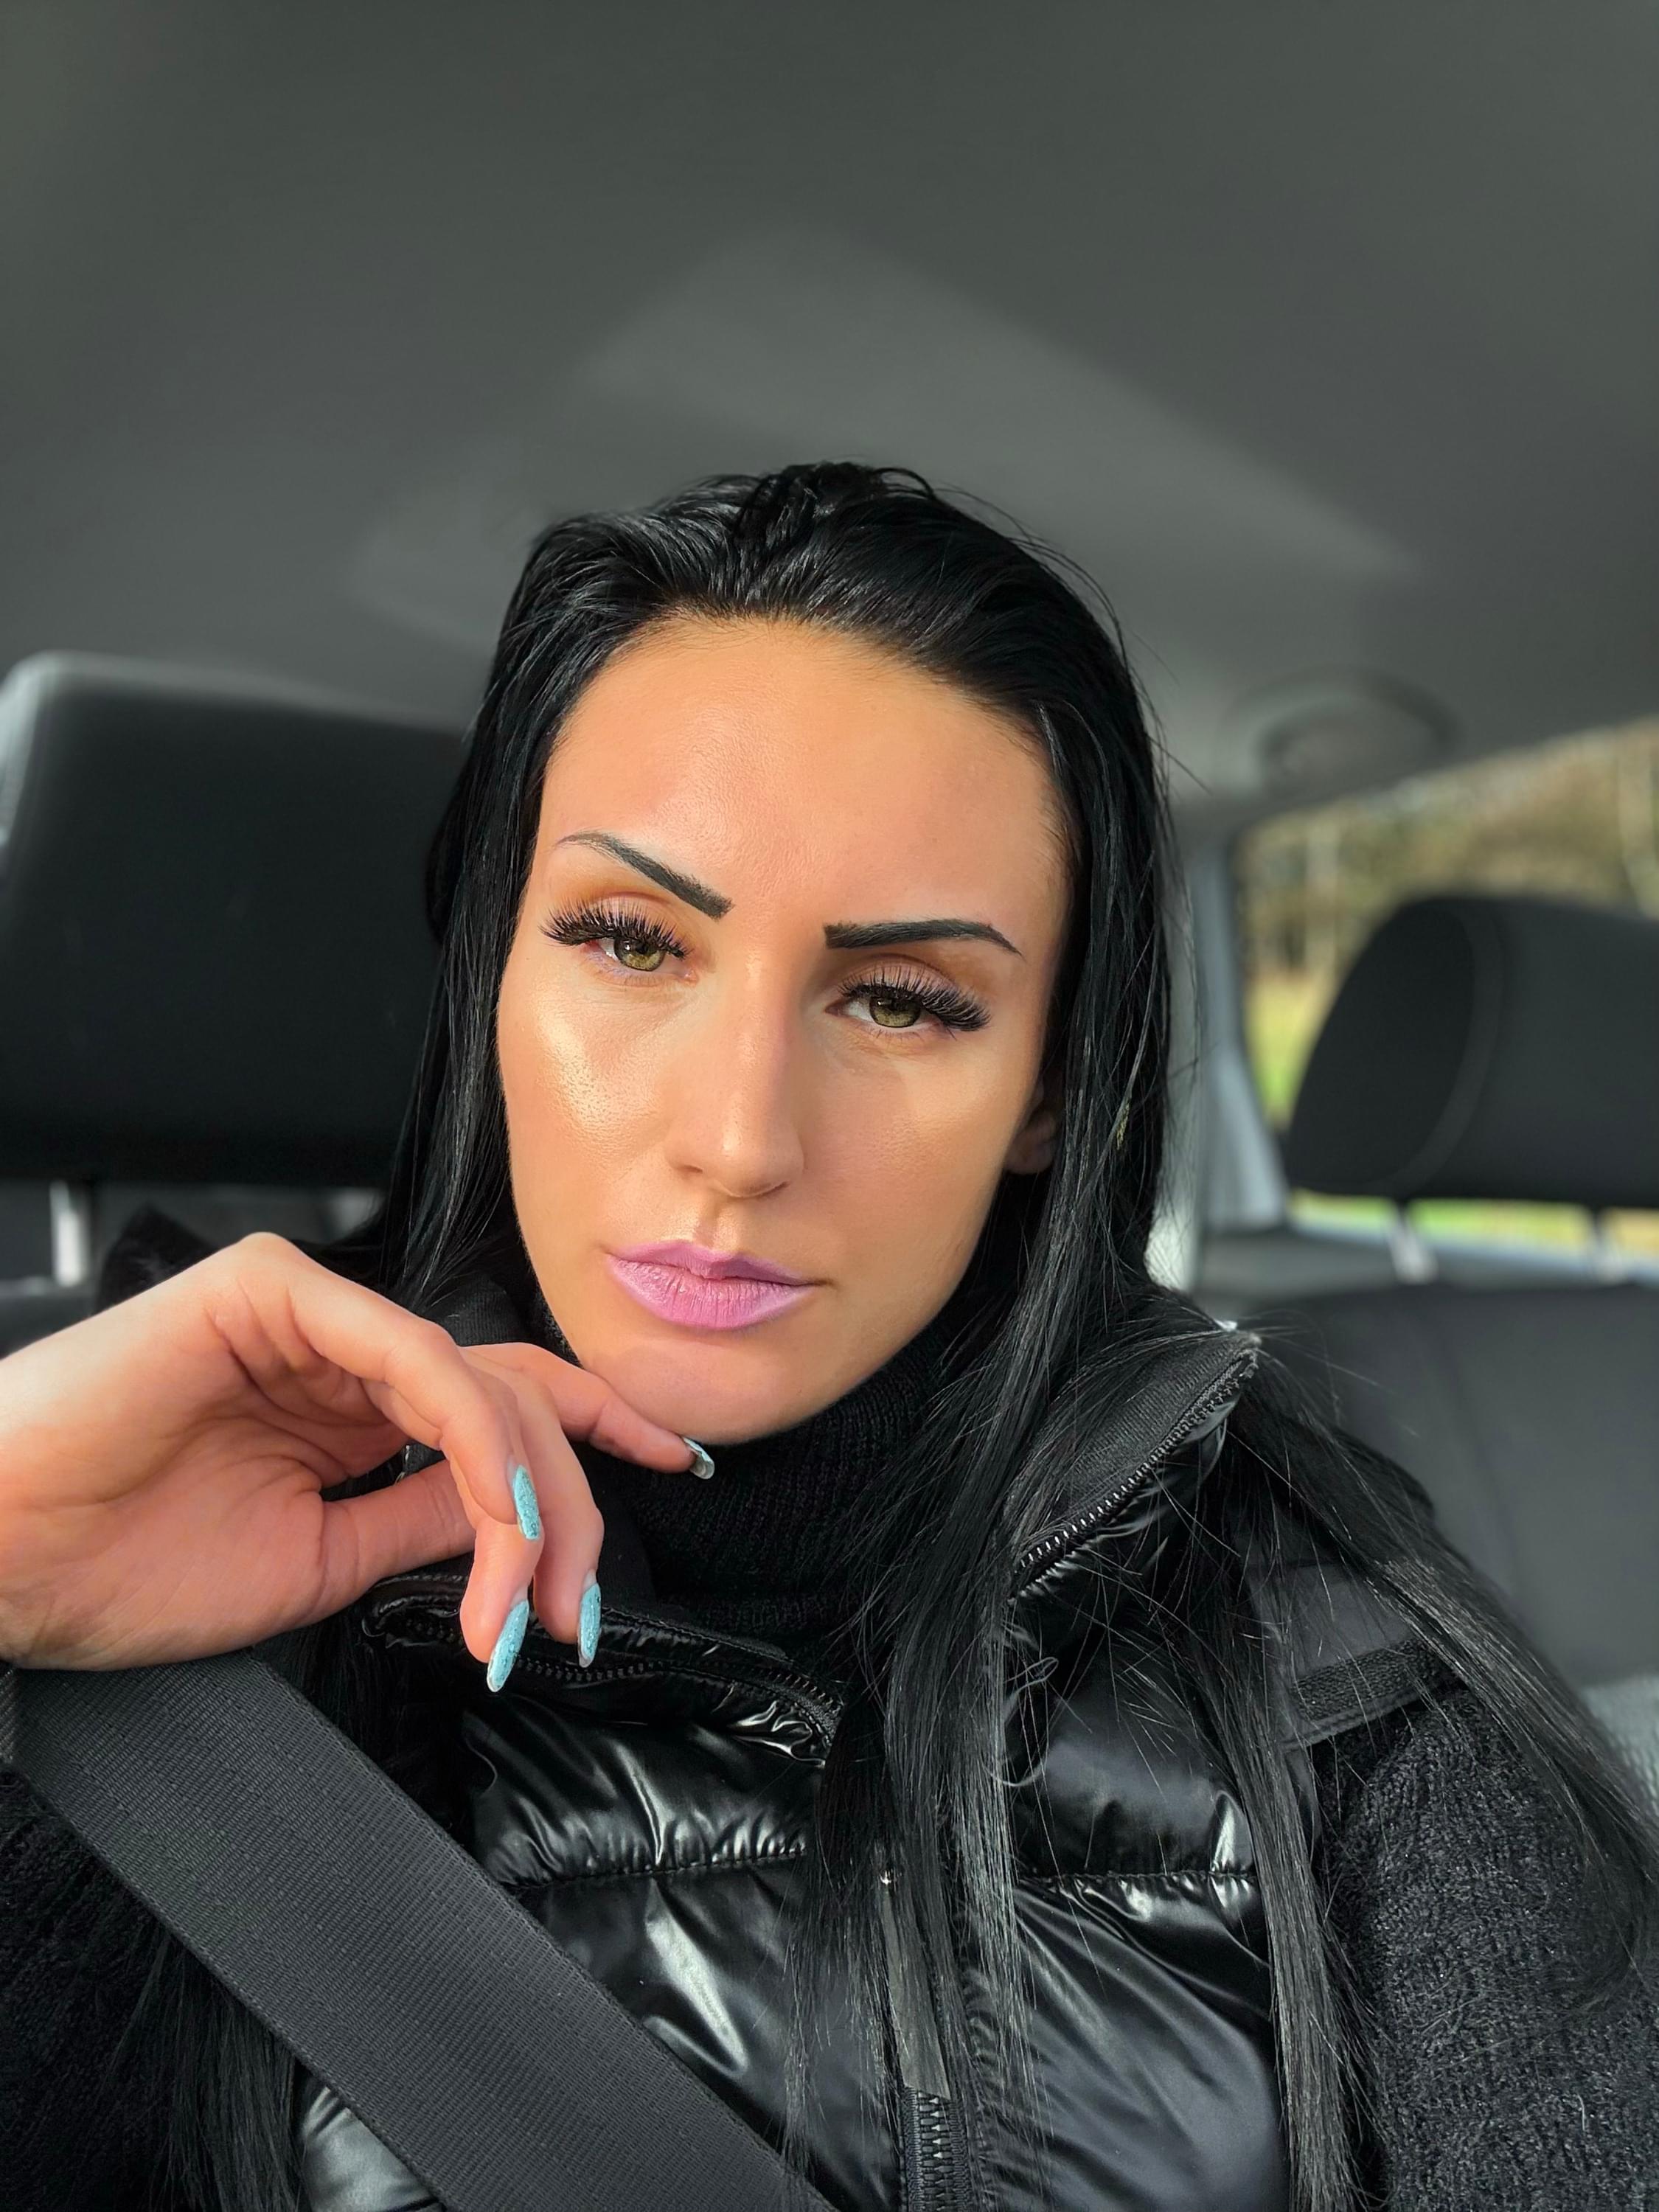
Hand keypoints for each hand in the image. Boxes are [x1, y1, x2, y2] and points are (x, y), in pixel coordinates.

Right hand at [0, 1232, 694, 1675]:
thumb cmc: (118, 1566)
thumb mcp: (315, 1562)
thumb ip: (418, 1519)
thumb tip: (516, 1521)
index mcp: (346, 1406)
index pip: (500, 1400)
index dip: (596, 1433)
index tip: (674, 1470)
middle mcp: (339, 1349)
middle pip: (509, 1400)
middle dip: (566, 1509)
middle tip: (573, 1614)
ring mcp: (308, 1311)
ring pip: (477, 1382)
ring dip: (523, 1501)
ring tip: (519, 1609)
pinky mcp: (271, 1289)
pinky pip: (412, 1353)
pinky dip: (470, 1437)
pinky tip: (489, 1517)